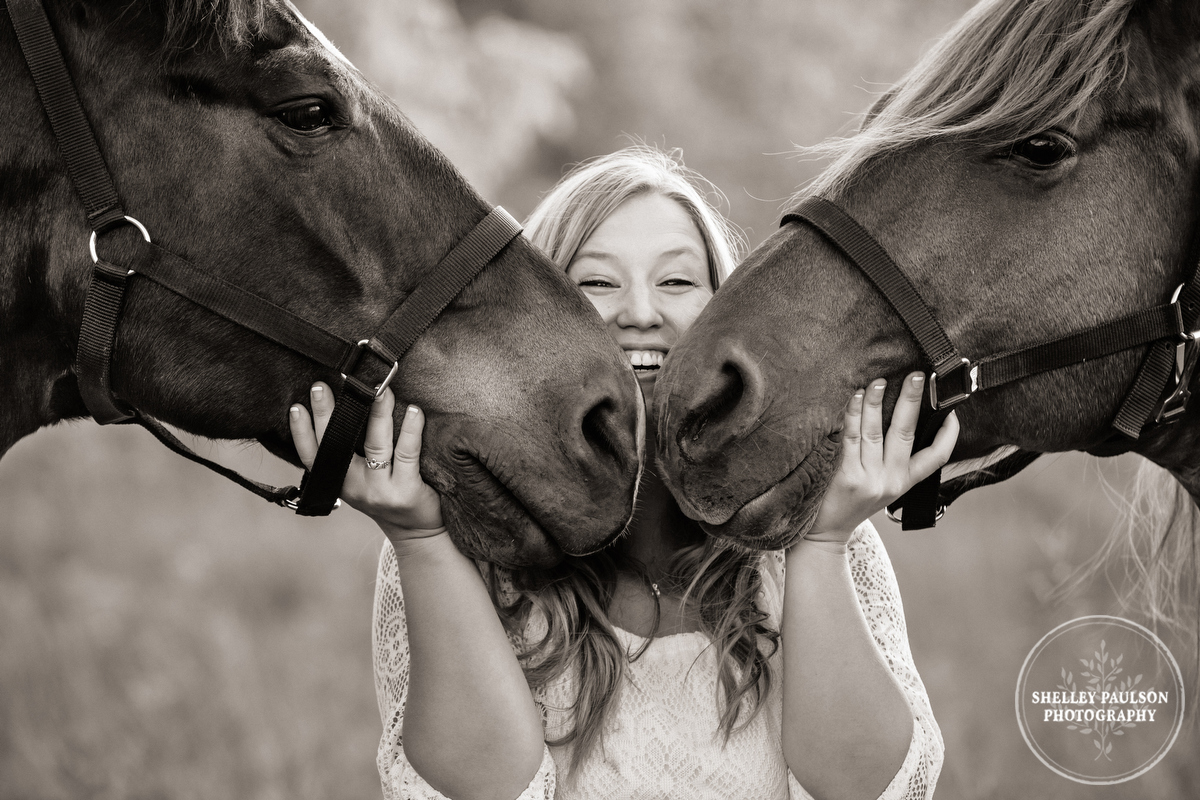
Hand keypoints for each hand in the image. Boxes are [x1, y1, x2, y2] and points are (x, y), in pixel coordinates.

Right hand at [289, 382, 444, 540]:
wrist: (418, 531)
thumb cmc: (390, 494)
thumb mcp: (362, 479)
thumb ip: (351, 452)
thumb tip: (346, 406)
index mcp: (340, 482)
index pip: (313, 457)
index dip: (301, 433)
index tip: (295, 407)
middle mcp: (357, 487)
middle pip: (340, 445)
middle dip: (328, 414)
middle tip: (321, 386)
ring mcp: (381, 490)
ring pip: (377, 445)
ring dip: (377, 413)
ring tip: (379, 388)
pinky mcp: (407, 491)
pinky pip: (408, 453)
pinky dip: (411, 429)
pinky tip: (414, 410)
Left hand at [805, 372, 958, 549]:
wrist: (823, 533)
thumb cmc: (850, 503)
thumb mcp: (881, 487)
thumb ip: (891, 460)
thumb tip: (898, 417)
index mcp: (904, 482)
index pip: (937, 457)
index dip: (948, 434)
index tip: (952, 411)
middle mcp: (891, 480)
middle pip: (906, 433)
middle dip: (913, 401)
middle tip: (917, 376)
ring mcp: (869, 478)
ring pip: (876, 430)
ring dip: (877, 401)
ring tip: (880, 381)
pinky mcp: (846, 476)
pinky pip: (851, 437)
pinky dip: (853, 414)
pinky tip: (854, 397)